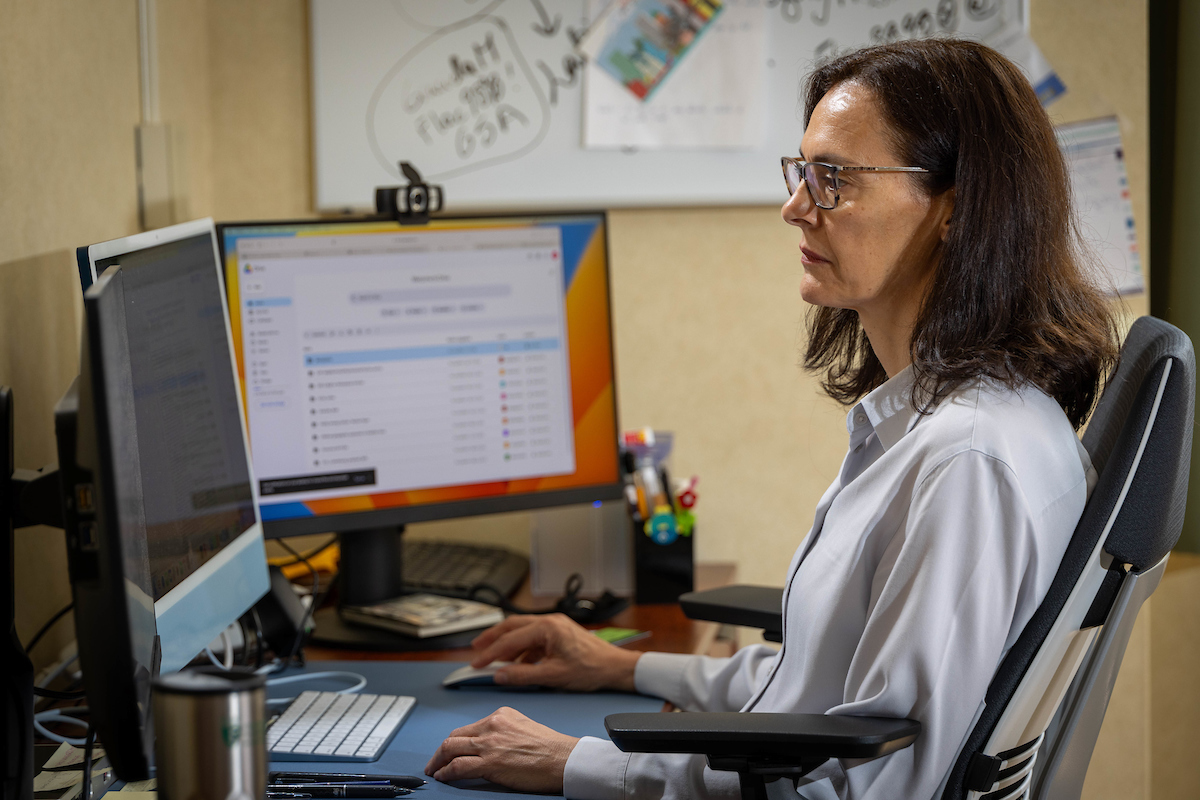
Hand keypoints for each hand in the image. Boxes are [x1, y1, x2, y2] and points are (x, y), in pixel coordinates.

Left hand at [425, 706, 578, 792]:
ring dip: (438, 761)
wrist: (563, 759)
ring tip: (434, 770)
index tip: (451, 749)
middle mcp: (492, 725)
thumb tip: (489, 746)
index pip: (469, 727)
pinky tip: (443, 777)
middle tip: (435, 761)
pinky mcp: (489, 763)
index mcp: (501, 715)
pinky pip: (457, 767)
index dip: (456, 741)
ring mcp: (489, 743)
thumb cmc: (551, 748)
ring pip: (450, 748)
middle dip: (441, 750)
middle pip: (455, 736)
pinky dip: (446, 772)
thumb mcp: (524, 727)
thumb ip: (504, 731)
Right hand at [469, 613, 641, 691]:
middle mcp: (549, 621)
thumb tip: (498, 675)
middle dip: (492, 638)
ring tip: (492, 657)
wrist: (615, 667)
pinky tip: (517, 663)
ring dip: (506, 643)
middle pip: (512, 626)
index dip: (490, 653)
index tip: (476, 664)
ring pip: (522, 630)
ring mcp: (555, 625)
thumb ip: (522, 675)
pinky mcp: (559, 633)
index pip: (510, 640)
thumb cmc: (590, 669)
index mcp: (547, 628)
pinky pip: (534, 638)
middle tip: (475, 649)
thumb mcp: (552, 676)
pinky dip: (522, 649)